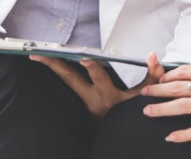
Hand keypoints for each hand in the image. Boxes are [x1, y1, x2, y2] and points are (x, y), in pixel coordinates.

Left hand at [31, 52, 164, 117]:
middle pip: (70, 80)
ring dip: (53, 68)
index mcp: (109, 97)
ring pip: (66, 81)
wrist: (121, 136)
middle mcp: (92, 98)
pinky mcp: (81, 101)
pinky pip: (69, 84)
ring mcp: (84, 101)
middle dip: (54, 66)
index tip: (85, 58)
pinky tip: (52, 63)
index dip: (92, 69)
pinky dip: (61, 73)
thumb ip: (152, 75)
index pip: (100, 80)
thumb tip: (152, 56)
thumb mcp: (145, 97)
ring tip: (38, 54)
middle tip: (38, 54)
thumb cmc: (132, 115)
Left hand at [141, 60, 190, 141]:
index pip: (184, 71)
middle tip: (143, 93)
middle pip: (178, 87)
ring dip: (162, 109)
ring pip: (183, 107)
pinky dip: (183, 134)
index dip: (167, 76)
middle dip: (157, 90)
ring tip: (148, 111)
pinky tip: (171, 137)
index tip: (157, 80)